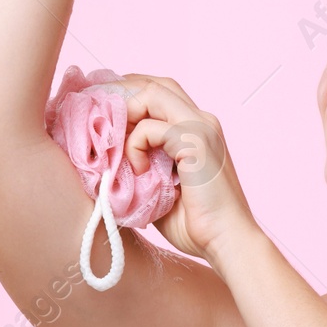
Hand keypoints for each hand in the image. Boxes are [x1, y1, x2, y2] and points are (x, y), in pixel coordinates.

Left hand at [104, 73, 256, 261]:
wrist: (228, 242)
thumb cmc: (197, 225)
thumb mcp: (160, 188)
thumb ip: (141, 167)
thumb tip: (106, 160)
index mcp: (198, 129)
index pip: (160, 92)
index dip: (130, 94)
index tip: (103, 111)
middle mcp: (202, 120)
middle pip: (155, 84)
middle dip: (122, 93)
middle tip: (98, 116)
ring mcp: (201, 128)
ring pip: (152, 93)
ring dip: (126, 115)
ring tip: (118, 147)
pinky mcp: (195, 142)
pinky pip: (151, 128)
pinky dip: (135, 145)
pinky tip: (139, 171)